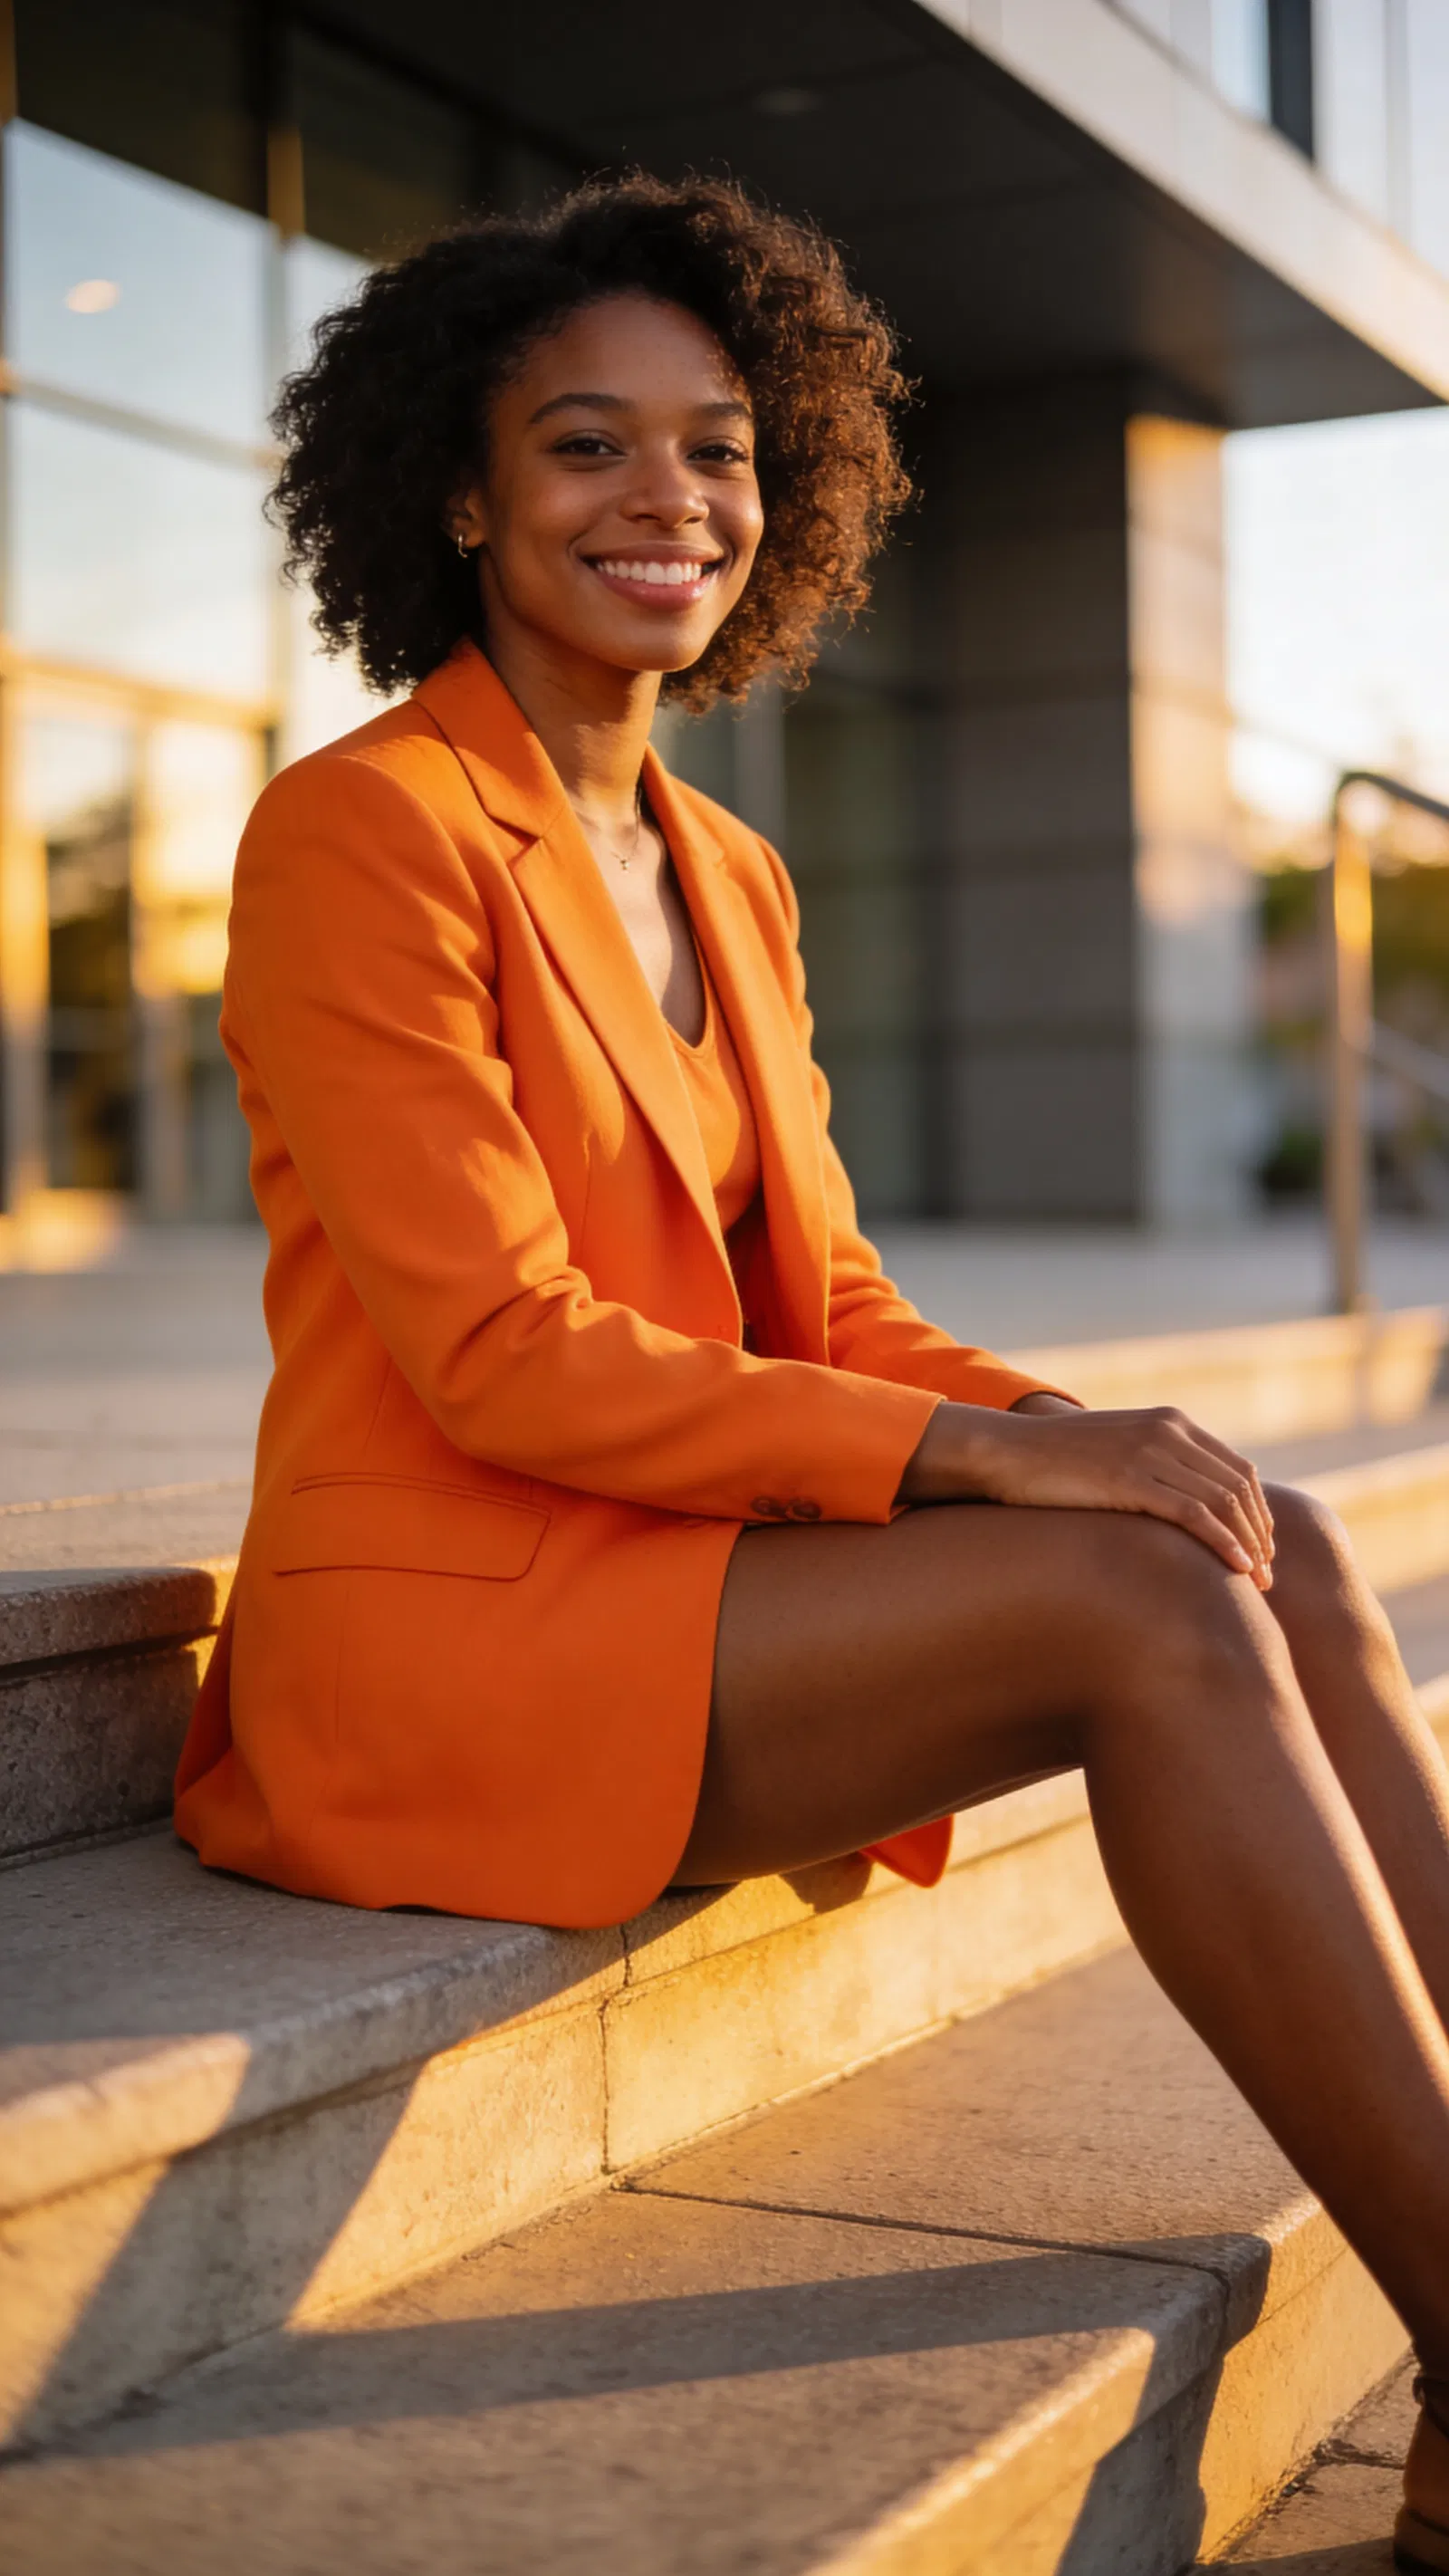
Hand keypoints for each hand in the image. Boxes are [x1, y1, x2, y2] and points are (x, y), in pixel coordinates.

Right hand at [897, 1398, 1274, 1586]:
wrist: (1007, 1453)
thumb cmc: (1055, 1463)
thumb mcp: (1116, 1453)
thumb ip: (1152, 1467)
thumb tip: (1177, 1507)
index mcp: (1170, 1422)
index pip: (1236, 1470)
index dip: (1257, 1513)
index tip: (1262, 1550)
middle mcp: (1168, 1431)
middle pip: (1239, 1488)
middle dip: (1260, 1534)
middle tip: (1268, 1575)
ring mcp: (1150, 1452)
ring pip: (1224, 1503)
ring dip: (1249, 1545)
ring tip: (1260, 1583)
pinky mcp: (1131, 1478)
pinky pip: (1195, 1514)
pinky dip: (1223, 1543)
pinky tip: (1237, 1570)